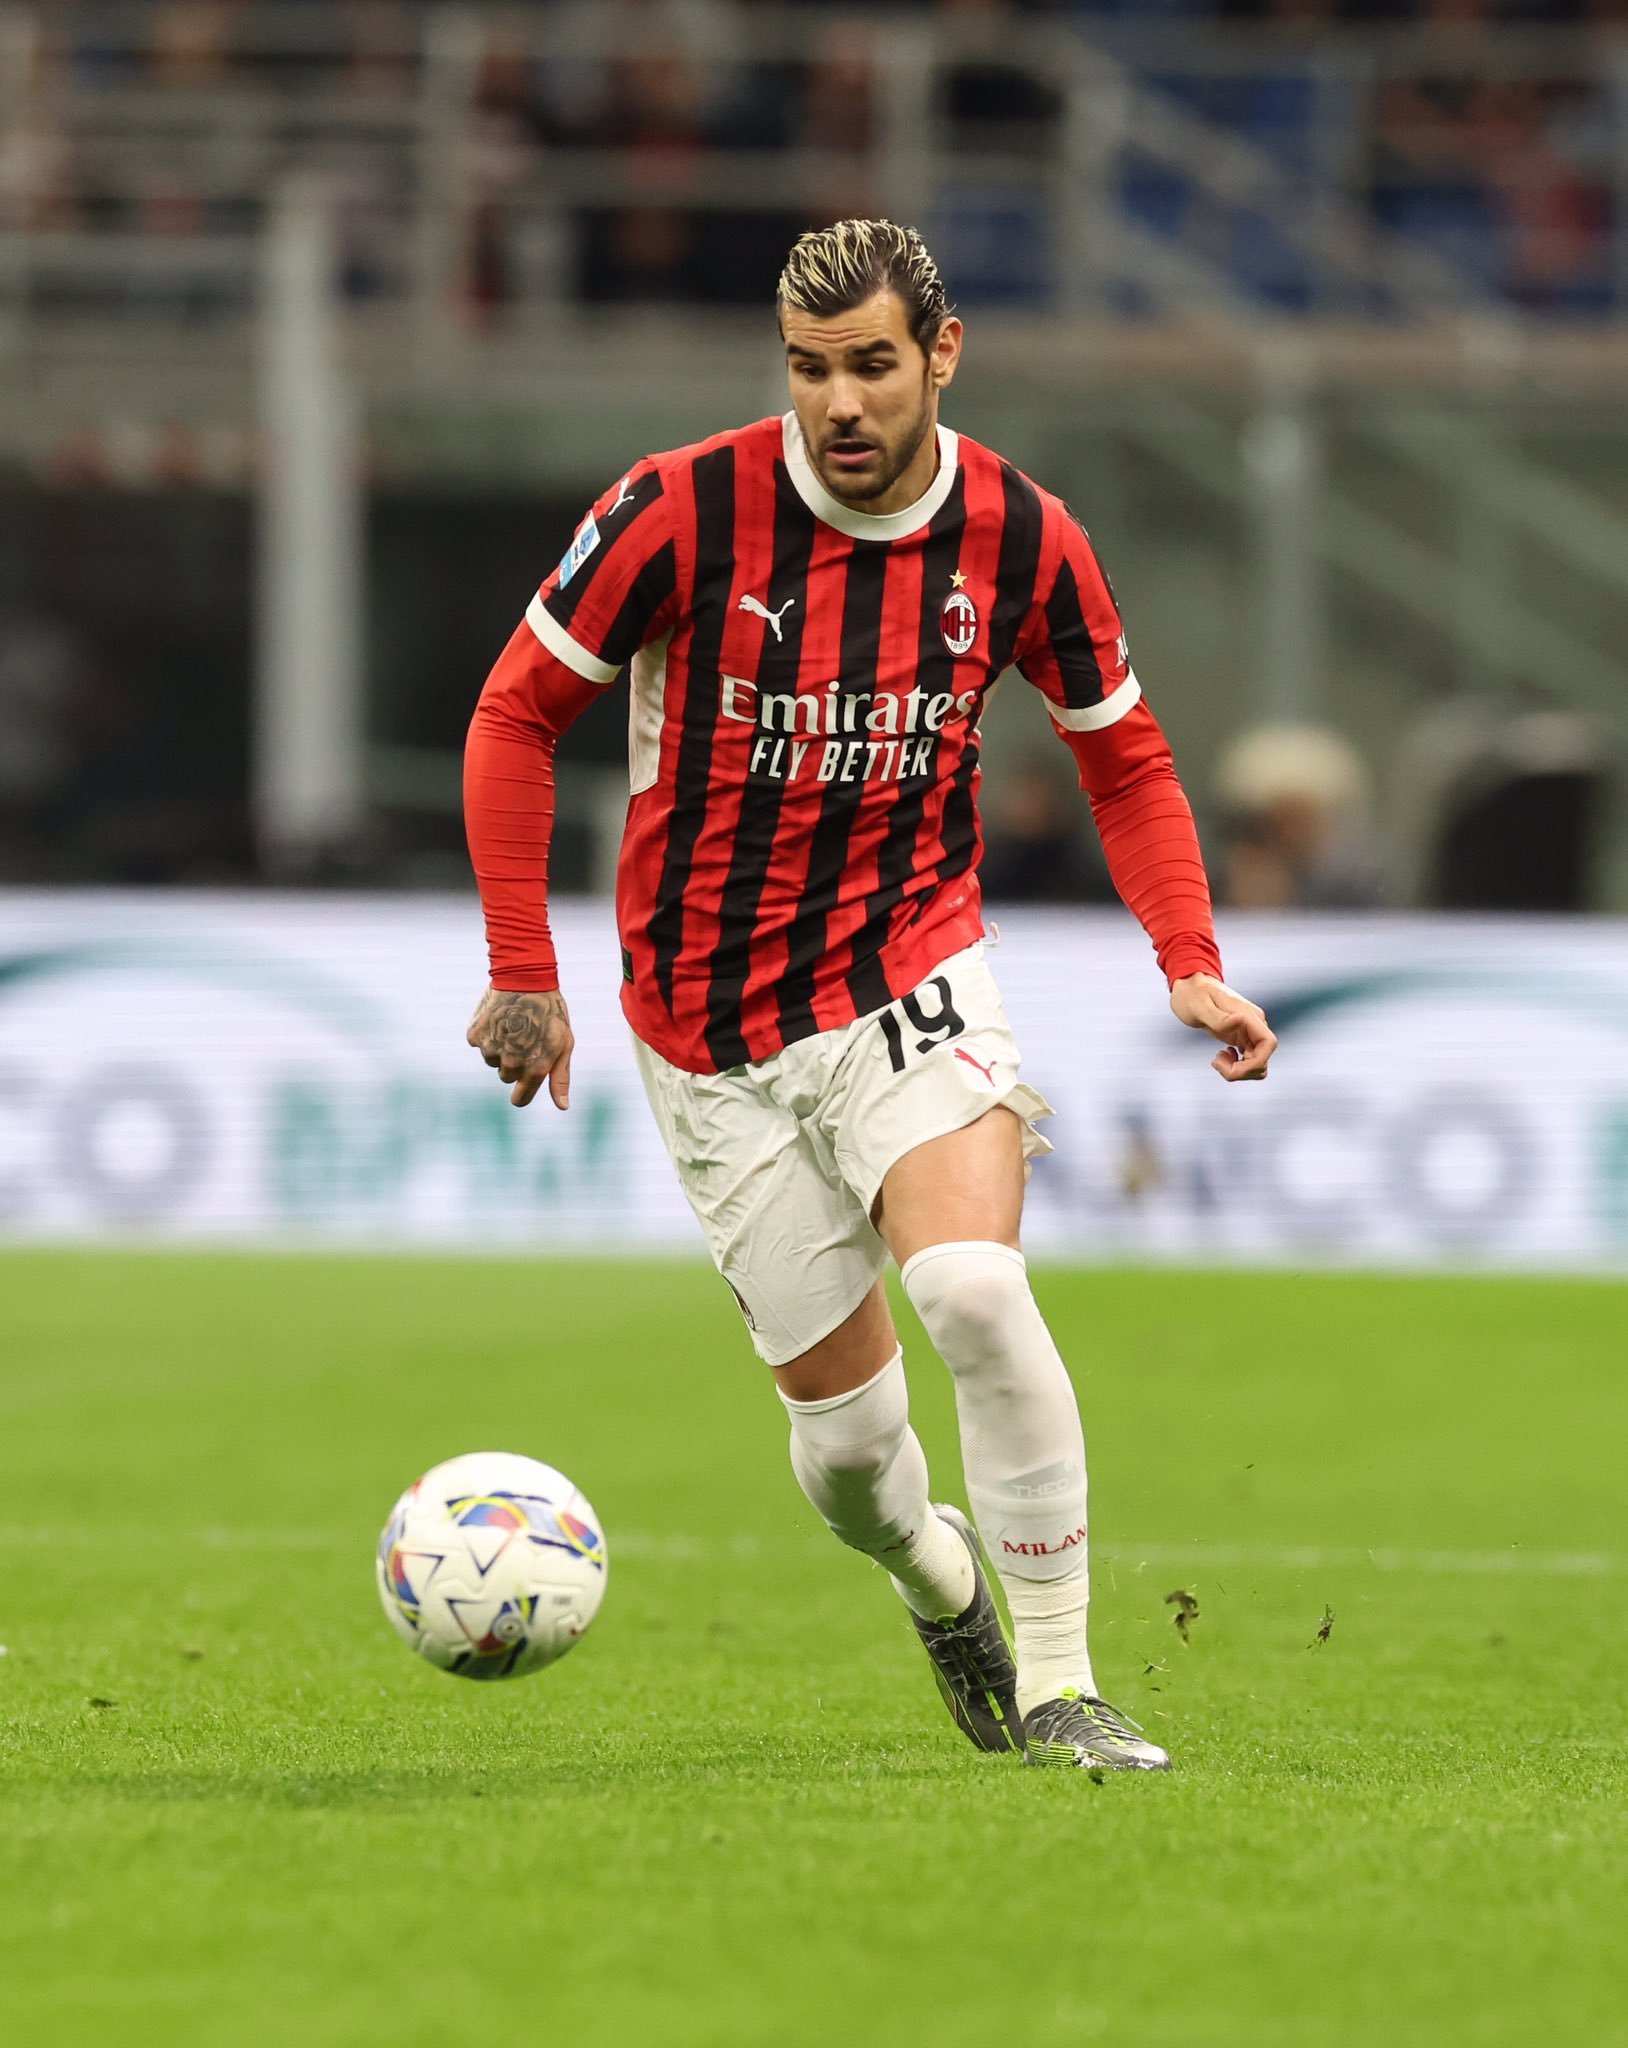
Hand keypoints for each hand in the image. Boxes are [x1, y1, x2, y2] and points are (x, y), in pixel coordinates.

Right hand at [466, 987, 573, 1108]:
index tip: (522, 1086)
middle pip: (506, 1076)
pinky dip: (487, 1034)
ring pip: (492, 1060)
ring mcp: (490, 1049)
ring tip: (513, 1024)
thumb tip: (562, 1107)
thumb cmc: (550, 1012)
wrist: (525, 978)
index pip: (520, 1099)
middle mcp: (510, 1063)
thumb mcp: (563, 1044)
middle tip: (525, 1037)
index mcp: (534, 1068)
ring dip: (500, 1047)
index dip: (522, 1093)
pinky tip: (499, 1018)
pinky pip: (480, 1044)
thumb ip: (560, 1077)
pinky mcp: (475, 1036)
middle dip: (515, 1062)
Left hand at [1170, 973, 1276, 1082]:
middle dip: (1242, 1071)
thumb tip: (1241, 1020)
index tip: (1232, 1067)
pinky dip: (1237, 1066)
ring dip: (1239, 1071)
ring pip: (1257, 1064)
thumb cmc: (1191, 994)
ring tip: (1217, 1059)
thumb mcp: (1199, 1006)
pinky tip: (1221, 1056)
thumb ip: (1219, 1017)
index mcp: (1248, 1016)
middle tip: (1216, 1062)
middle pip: (1263, 1060)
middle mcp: (1254, 1024)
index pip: (1269, 1044)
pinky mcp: (1243, 1038)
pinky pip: (1249, 1061)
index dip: (1256, 1063)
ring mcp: (1250, 1032)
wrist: (1190, 987)